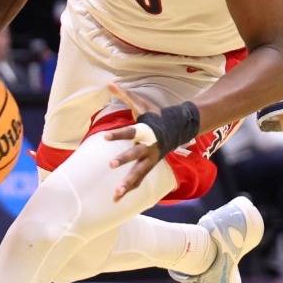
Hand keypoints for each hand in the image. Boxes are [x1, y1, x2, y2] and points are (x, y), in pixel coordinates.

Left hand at [97, 82, 163, 200]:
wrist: (178, 129)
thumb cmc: (156, 116)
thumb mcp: (142, 104)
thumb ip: (125, 95)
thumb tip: (109, 83)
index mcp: (145, 132)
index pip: (130, 132)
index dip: (118, 135)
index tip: (104, 137)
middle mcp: (148, 147)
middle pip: (135, 155)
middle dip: (124, 160)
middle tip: (110, 164)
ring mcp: (150, 160)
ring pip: (138, 174)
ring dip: (127, 185)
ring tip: (115, 194)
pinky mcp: (149, 167)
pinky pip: (139, 181)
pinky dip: (129, 190)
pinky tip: (116, 199)